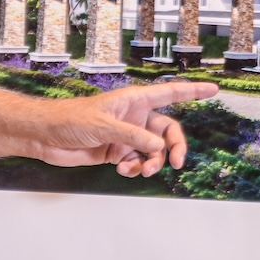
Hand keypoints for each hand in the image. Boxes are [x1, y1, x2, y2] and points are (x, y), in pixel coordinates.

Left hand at [22, 80, 216, 176]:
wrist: (47, 136)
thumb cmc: (70, 119)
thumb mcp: (104, 126)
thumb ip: (132, 136)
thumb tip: (157, 146)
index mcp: (134, 100)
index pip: (169, 93)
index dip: (192, 91)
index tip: (213, 89)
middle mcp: (134, 117)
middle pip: (167, 131)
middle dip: (174, 147)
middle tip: (177, 163)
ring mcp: (127, 135)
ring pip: (154, 151)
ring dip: (152, 163)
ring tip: (140, 170)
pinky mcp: (117, 152)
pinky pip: (138, 162)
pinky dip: (135, 168)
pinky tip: (123, 169)